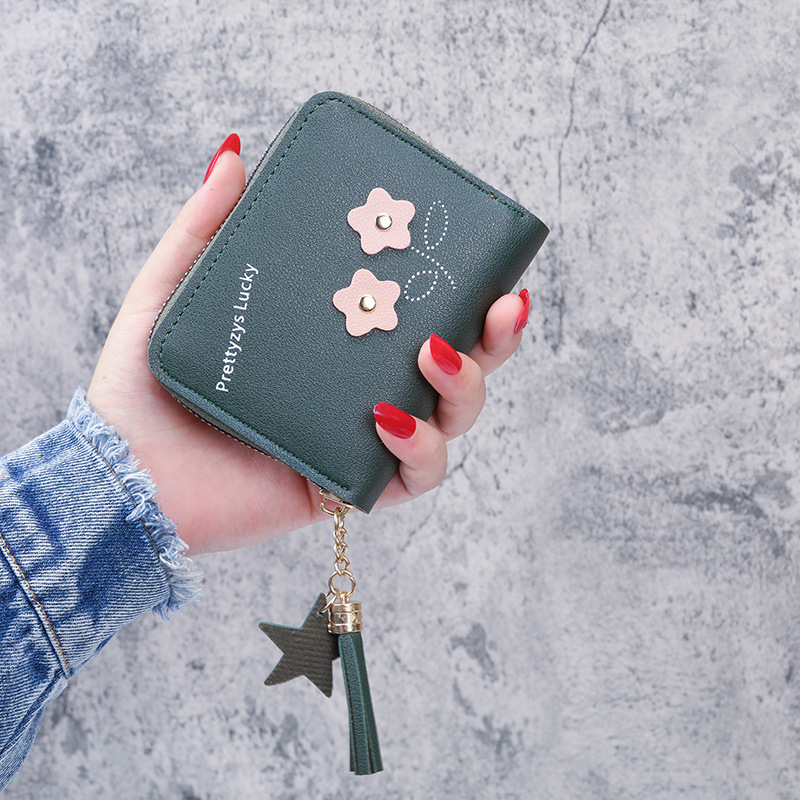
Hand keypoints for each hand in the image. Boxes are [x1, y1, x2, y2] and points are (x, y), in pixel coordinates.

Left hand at [87, 136, 530, 553]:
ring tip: (433, 352)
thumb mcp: (174, 290)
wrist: (122, 473)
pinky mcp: (348, 487)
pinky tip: (390, 417)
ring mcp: (360, 440)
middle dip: (496, 338)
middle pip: (457, 367)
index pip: (417, 313)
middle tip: (503, 303)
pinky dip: (419, 448)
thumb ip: (204, 225)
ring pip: (452, 421)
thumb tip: (235, 151)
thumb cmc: (148, 385)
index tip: (478, 251)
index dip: (462, 288)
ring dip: (465, 386)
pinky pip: (412, 477)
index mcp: (337, 342)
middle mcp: (360, 390)